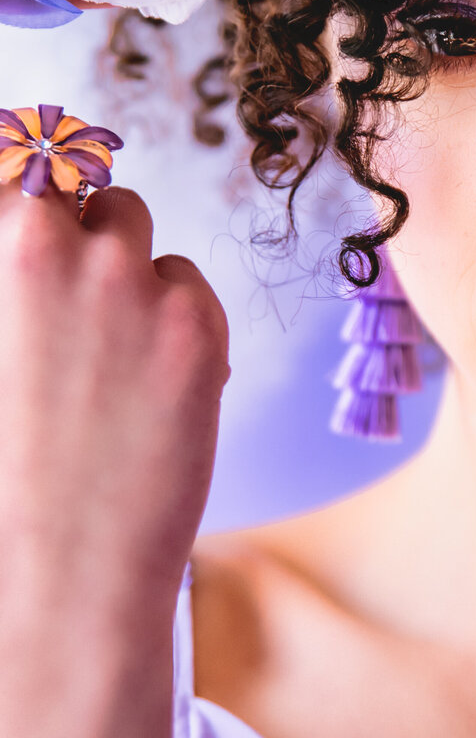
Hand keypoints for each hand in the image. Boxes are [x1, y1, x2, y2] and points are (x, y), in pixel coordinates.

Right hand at [0, 182, 228, 615]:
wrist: (57, 569)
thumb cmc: (7, 474)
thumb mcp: (0, 354)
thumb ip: (14, 284)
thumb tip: (34, 220)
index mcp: (1, 252)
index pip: (22, 168)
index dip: (33, 187)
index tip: (39, 199)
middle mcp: (55, 250)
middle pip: (87, 192)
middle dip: (84, 229)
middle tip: (77, 297)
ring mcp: (129, 282)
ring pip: (138, 230)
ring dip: (129, 268)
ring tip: (107, 354)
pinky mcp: (194, 324)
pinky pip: (187, 286)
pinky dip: (176, 319)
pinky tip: (149, 384)